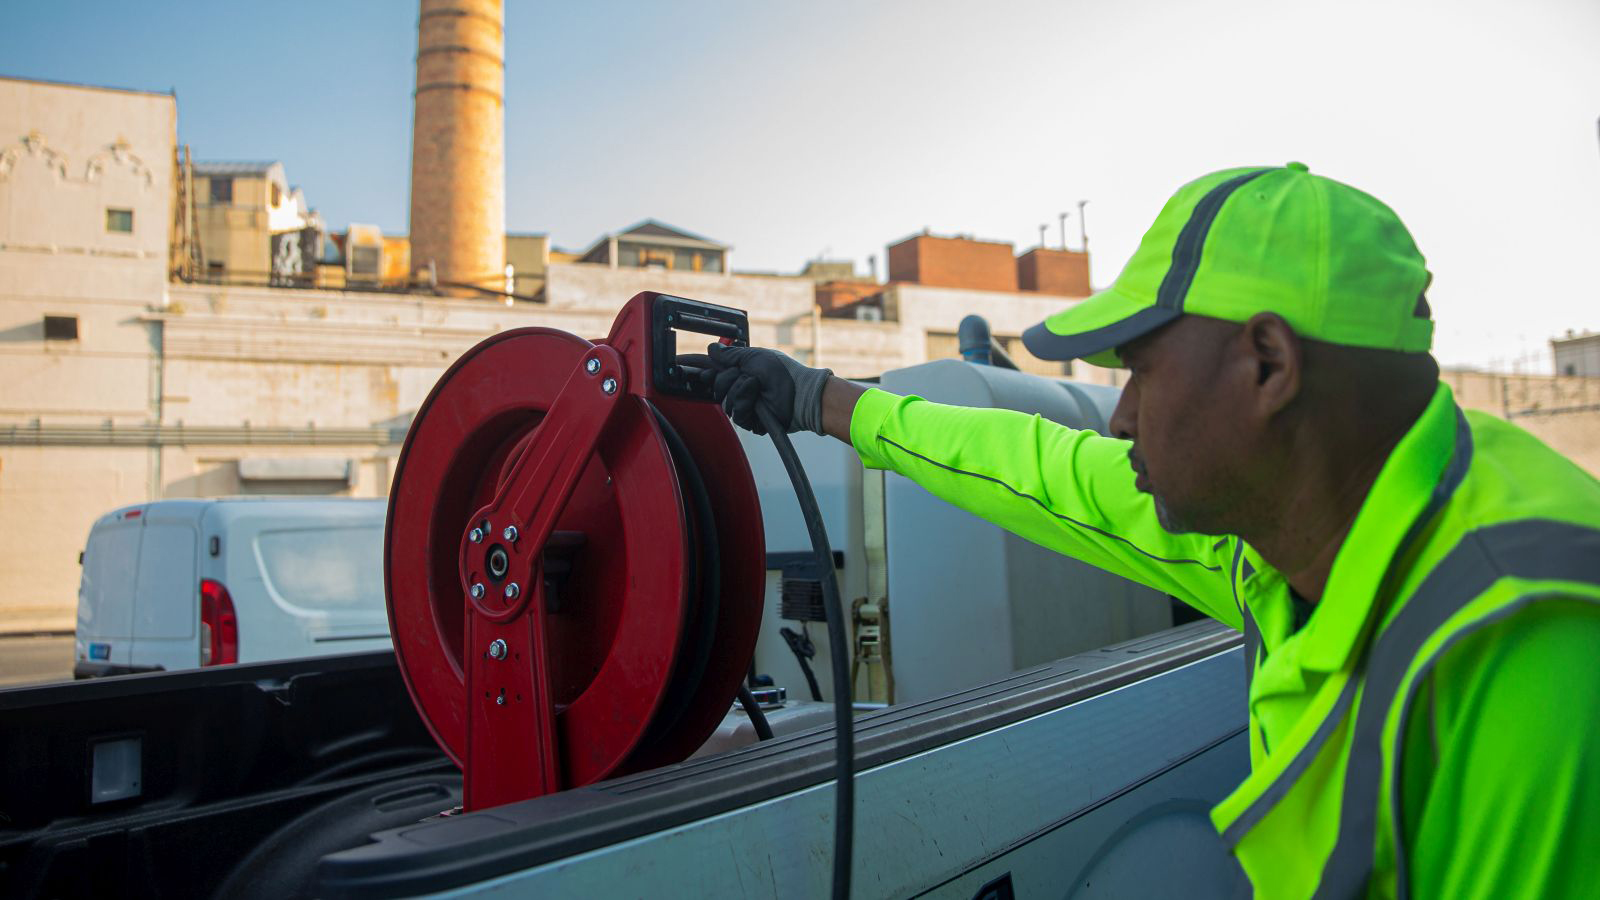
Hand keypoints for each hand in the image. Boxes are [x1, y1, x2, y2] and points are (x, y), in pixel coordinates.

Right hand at [678, 344, 832, 434]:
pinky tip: (758, 398)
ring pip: (725, 401)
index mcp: (737, 370)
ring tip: (757, 386)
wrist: (800, 393)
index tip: (675, 363)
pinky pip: (737, 413)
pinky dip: (748, 402)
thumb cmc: (782, 372)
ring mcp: (743, 404)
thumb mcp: (754, 357)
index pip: (708, 368)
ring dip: (741, 390)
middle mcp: (737, 387)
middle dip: (728, 379)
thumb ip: (730, 355)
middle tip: (744, 375)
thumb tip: (711, 350)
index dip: (692, 367)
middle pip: (714, 386)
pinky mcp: (750, 420)